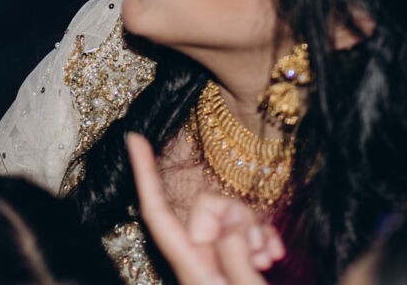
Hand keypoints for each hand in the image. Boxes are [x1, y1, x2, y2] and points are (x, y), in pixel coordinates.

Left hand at [127, 134, 283, 284]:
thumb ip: (235, 257)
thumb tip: (227, 224)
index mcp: (192, 269)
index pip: (159, 214)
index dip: (144, 174)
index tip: (132, 138)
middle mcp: (199, 261)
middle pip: (206, 207)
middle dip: (236, 214)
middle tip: (260, 249)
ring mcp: (216, 261)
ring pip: (229, 216)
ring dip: (253, 229)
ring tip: (268, 258)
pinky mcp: (234, 262)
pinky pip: (243, 231)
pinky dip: (260, 238)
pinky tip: (273, 255)